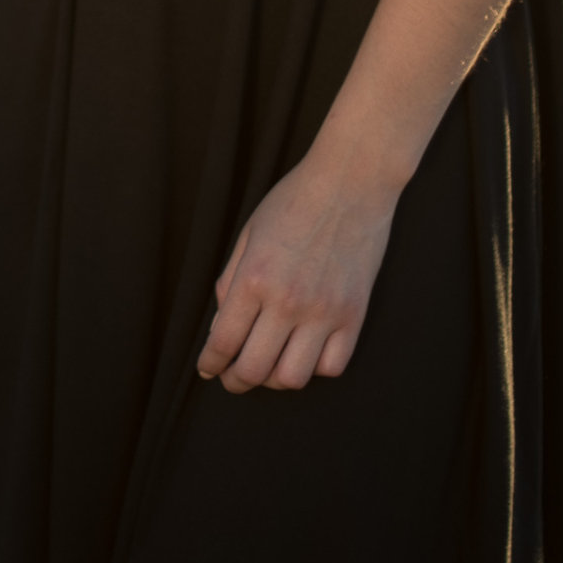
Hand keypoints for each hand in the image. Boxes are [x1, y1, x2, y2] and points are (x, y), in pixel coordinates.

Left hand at [195, 158, 395, 392]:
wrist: (351, 181)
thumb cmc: (294, 202)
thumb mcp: (248, 235)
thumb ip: (229, 283)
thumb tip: (219, 330)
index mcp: (254, 278)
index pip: (223, 342)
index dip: (210, 364)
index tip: (207, 369)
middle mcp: (288, 301)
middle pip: (254, 369)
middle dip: (236, 381)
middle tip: (233, 378)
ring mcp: (325, 311)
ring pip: (293, 378)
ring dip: (275, 380)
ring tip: (270, 365)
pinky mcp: (354, 314)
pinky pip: (333, 366)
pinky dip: (315, 368)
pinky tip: (305, 351)